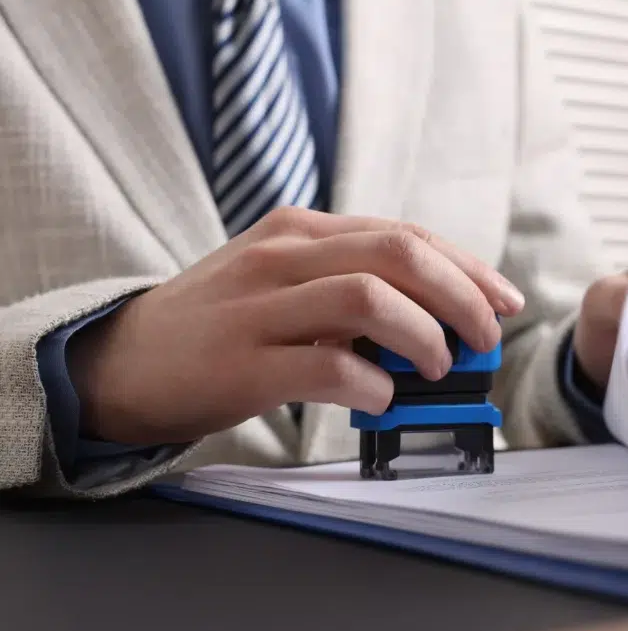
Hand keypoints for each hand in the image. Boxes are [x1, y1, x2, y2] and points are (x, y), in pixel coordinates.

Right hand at [67, 207, 524, 445]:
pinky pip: (328, 365)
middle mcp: (283, 256)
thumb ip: (351, 285)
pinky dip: (372, 384)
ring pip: (369, 298)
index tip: (503, 299)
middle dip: (461, 294)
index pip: (405, 234)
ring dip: (423, 336)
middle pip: (399, 254)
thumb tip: (438, 318)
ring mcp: (259, 307)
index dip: (467, 266)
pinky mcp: (243, 363)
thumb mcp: (284, 281)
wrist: (121, 361)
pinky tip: (381, 399)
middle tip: (485, 336)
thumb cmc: (221, 323)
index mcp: (301, 231)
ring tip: (438, 368)